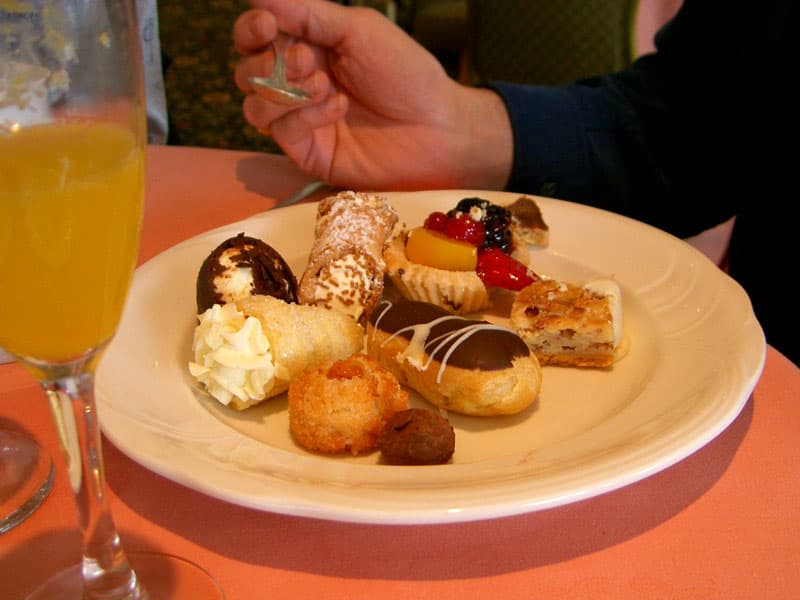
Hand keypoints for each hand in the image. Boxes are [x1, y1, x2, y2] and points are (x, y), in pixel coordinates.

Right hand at [233, 0, 512, 190]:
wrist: (437, 127)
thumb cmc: (406, 74)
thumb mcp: (358, 30)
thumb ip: (307, 13)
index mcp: (309, 47)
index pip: (256, 36)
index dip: (251, 29)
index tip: (266, 26)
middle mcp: (299, 83)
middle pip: (246, 70)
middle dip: (265, 62)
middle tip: (305, 62)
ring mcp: (301, 120)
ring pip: (254, 105)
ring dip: (283, 92)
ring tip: (324, 87)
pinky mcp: (308, 151)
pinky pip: (280, 131)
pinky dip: (305, 115)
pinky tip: (338, 108)